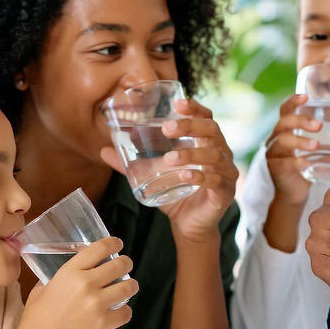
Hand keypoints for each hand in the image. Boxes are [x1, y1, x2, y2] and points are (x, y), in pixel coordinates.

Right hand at [20, 237, 136, 328]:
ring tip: (129, 287)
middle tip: (125, 266)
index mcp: (70, 272)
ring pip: (128, 287)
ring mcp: (96, 304)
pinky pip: (126, 313)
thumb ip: (59, 278)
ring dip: (131, 286)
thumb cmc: (36, 318)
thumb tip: (71, 274)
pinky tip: (119, 311)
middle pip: (119, 265)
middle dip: (126, 263)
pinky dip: (125, 312)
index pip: (100, 248)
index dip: (113, 243)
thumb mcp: (42, 288)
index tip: (118, 244)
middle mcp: (85, 284)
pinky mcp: (103, 324)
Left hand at [104, 99, 238, 243]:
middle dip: (191, 126)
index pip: (206, 117)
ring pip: (214, 155)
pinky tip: (185, 176)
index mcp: (207, 142)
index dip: (195, 108)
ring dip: (191, 154)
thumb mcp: (152, 175)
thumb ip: (131, 163)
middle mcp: (221, 152)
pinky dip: (201, 177)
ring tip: (169, 159)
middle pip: (213, 130)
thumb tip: (103, 151)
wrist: (189, 225)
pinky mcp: (226, 192)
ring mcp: (226, 172)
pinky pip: (216, 180)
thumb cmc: (175, 193)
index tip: (178, 103)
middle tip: (167, 128)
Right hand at [263, 92, 318, 206]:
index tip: (306, 96)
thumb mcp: (318, 151)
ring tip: (316, 145)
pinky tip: (307, 163)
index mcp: (285, 130)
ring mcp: (274, 154)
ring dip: (300, 141)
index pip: (285, 110)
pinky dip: (296, 162)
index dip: (293, 101)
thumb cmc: (307, 166)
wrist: (293, 193)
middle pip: (283, 123)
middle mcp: (276, 138)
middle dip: (300, 121)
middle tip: (319, 125)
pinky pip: (285, 163)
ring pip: (282, 141)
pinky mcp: (276, 169)